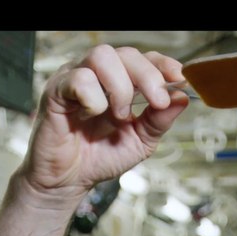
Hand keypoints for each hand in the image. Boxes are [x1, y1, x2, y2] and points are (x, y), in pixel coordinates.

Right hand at [20, 45, 188, 203]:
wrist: (68, 182)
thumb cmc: (99, 158)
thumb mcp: (140, 141)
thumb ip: (159, 120)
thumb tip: (181, 98)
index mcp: (119, 82)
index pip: (143, 58)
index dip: (162, 64)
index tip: (179, 79)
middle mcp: (97, 75)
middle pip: (126, 53)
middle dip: (148, 76)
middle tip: (157, 102)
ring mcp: (75, 78)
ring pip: (102, 57)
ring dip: (120, 87)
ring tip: (119, 116)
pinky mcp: (56, 91)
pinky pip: (79, 79)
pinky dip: (93, 98)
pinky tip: (91, 115)